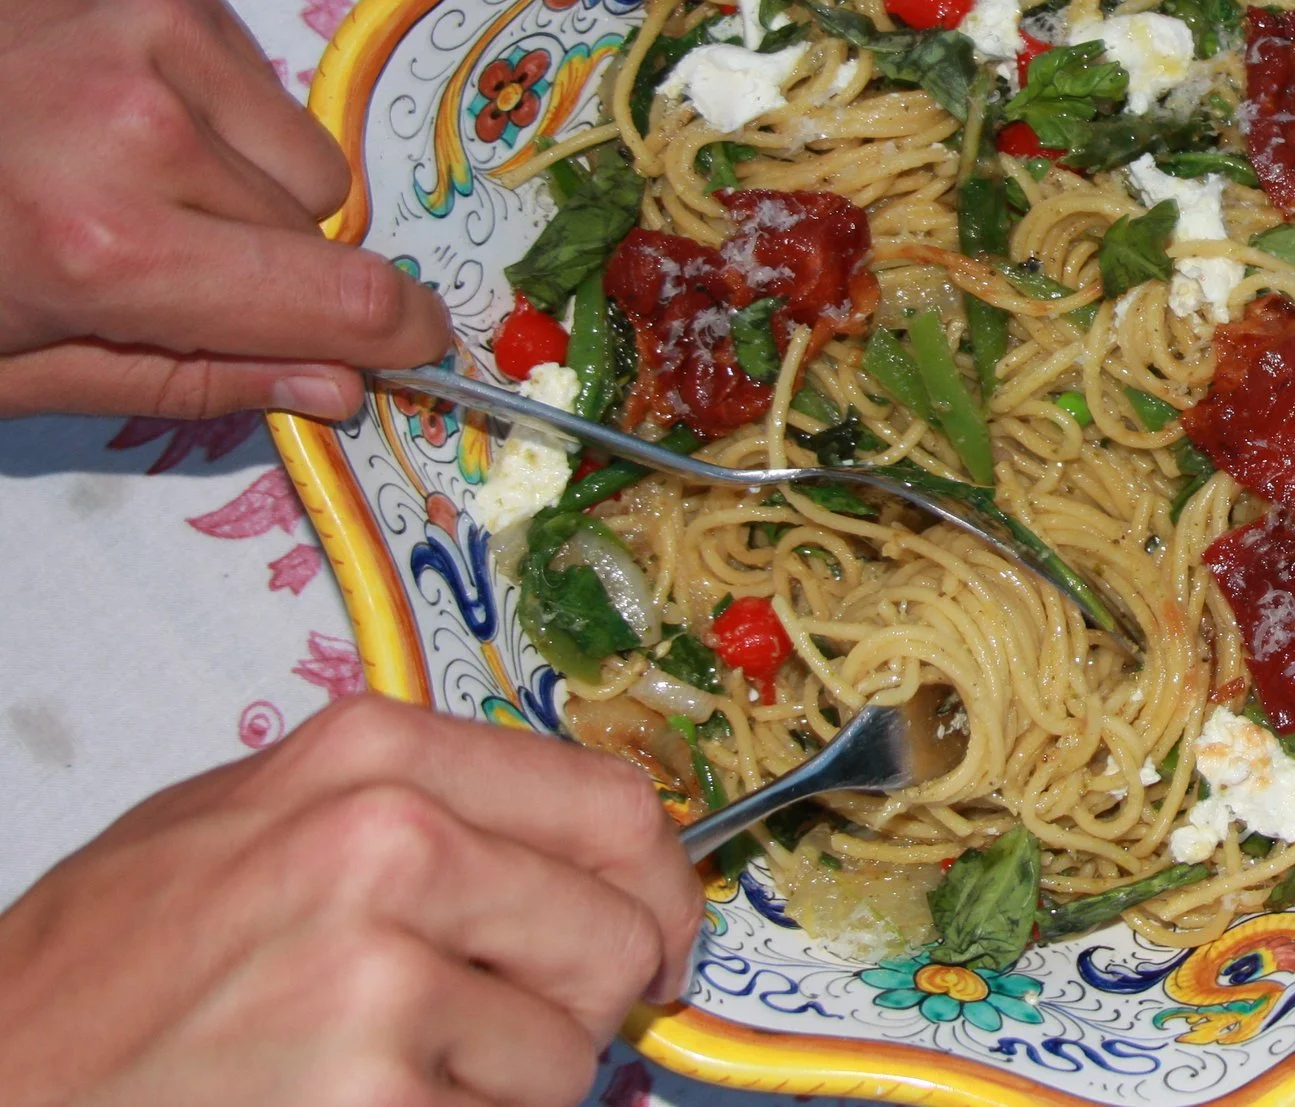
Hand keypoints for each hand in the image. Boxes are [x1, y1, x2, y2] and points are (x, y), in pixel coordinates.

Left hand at [0, 0, 449, 420]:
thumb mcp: (2, 363)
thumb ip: (181, 377)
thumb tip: (335, 386)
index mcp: (101, 249)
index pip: (342, 301)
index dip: (401, 337)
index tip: (419, 350)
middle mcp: (145, 126)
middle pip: (317, 229)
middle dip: (263, 264)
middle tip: (152, 266)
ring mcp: (153, 30)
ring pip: (298, 151)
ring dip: (243, 182)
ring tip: (120, 177)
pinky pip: (258, 74)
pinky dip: (211, 108)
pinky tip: (109, 109)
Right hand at [0, 695, 703, 1106]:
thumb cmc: (99, 973)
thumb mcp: (246, 822)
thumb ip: (414, 811)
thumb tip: (576, 851)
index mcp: (371, 760)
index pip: (609, 804)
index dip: (656, 884)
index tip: (657, 932)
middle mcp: (390, 848)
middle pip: (613, 936)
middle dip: (581, 1001)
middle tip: (496, 1030)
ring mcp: (380, 982)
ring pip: (566, 1057)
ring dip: (503, 1088)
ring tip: (384, 1075)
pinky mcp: (375, 1104)